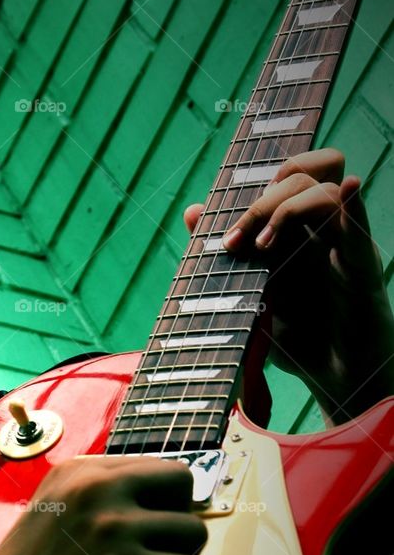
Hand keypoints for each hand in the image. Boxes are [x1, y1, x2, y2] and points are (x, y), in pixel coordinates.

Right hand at [0, 456, 206, 554]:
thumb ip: (100, 502)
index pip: (156, 467)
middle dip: (175, 524)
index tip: (140, 536)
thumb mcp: (52, 518)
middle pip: (181, 484)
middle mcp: (94, 486)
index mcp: (76, 471)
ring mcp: (110, 523)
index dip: (159, 506)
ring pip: (193, 533)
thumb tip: (168, 505)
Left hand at [183, 149, 393, 422]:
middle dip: (261, 203)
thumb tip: (191, 210)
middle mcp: (322, 231)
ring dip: (288, 209)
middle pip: (301, 180)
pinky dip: (354, 206)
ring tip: (261, 247)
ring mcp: (344, 247)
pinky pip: (361, 230)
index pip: (287, 176)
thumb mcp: (248, 293)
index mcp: (297, 230)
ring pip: (327, 193)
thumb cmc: (295, 334)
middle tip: (235, 243)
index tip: (228, 233)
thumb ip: (223, 256)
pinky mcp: (363, 271)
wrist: (332, 377)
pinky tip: (349, 187)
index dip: (257, 185)